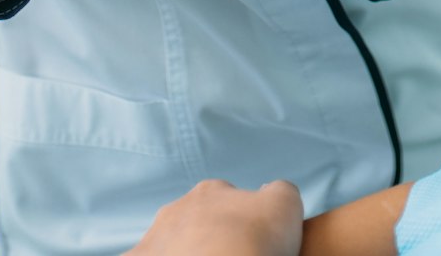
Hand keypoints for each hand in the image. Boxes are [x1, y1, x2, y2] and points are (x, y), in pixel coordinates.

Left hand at [128, 178, 302, 255]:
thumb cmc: (252, 240)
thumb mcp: (286, 203)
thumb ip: (280, 191)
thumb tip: (273, 193)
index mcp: (212, 191)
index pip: (229, 199)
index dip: (243, 222)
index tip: (252, 244)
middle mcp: (177, 208)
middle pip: (195, 221)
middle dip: (208, 237)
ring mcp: (154, 238)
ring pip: (170, 244)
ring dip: (184, 253)